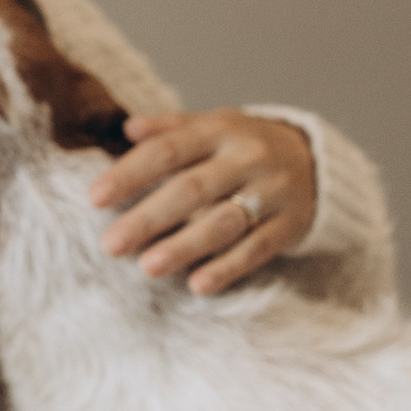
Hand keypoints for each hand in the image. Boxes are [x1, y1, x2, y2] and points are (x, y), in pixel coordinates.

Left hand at [91, 110, 313, 294]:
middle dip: (148, 218)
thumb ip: (170, 129)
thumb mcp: (210, 126)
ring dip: (184, 246)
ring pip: (223, 222)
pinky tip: (197, 284)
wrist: (315, 160)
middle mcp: (247, 158)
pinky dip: (227, 268)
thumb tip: (128, 129)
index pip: (168, 151)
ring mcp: (272, 192)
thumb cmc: (241, 146)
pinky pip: (256, 249)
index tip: (94, 198)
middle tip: (110, 244)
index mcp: (219, 130)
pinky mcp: (289, 225)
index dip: (130, 174)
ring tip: (147, 267)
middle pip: (192, 189)